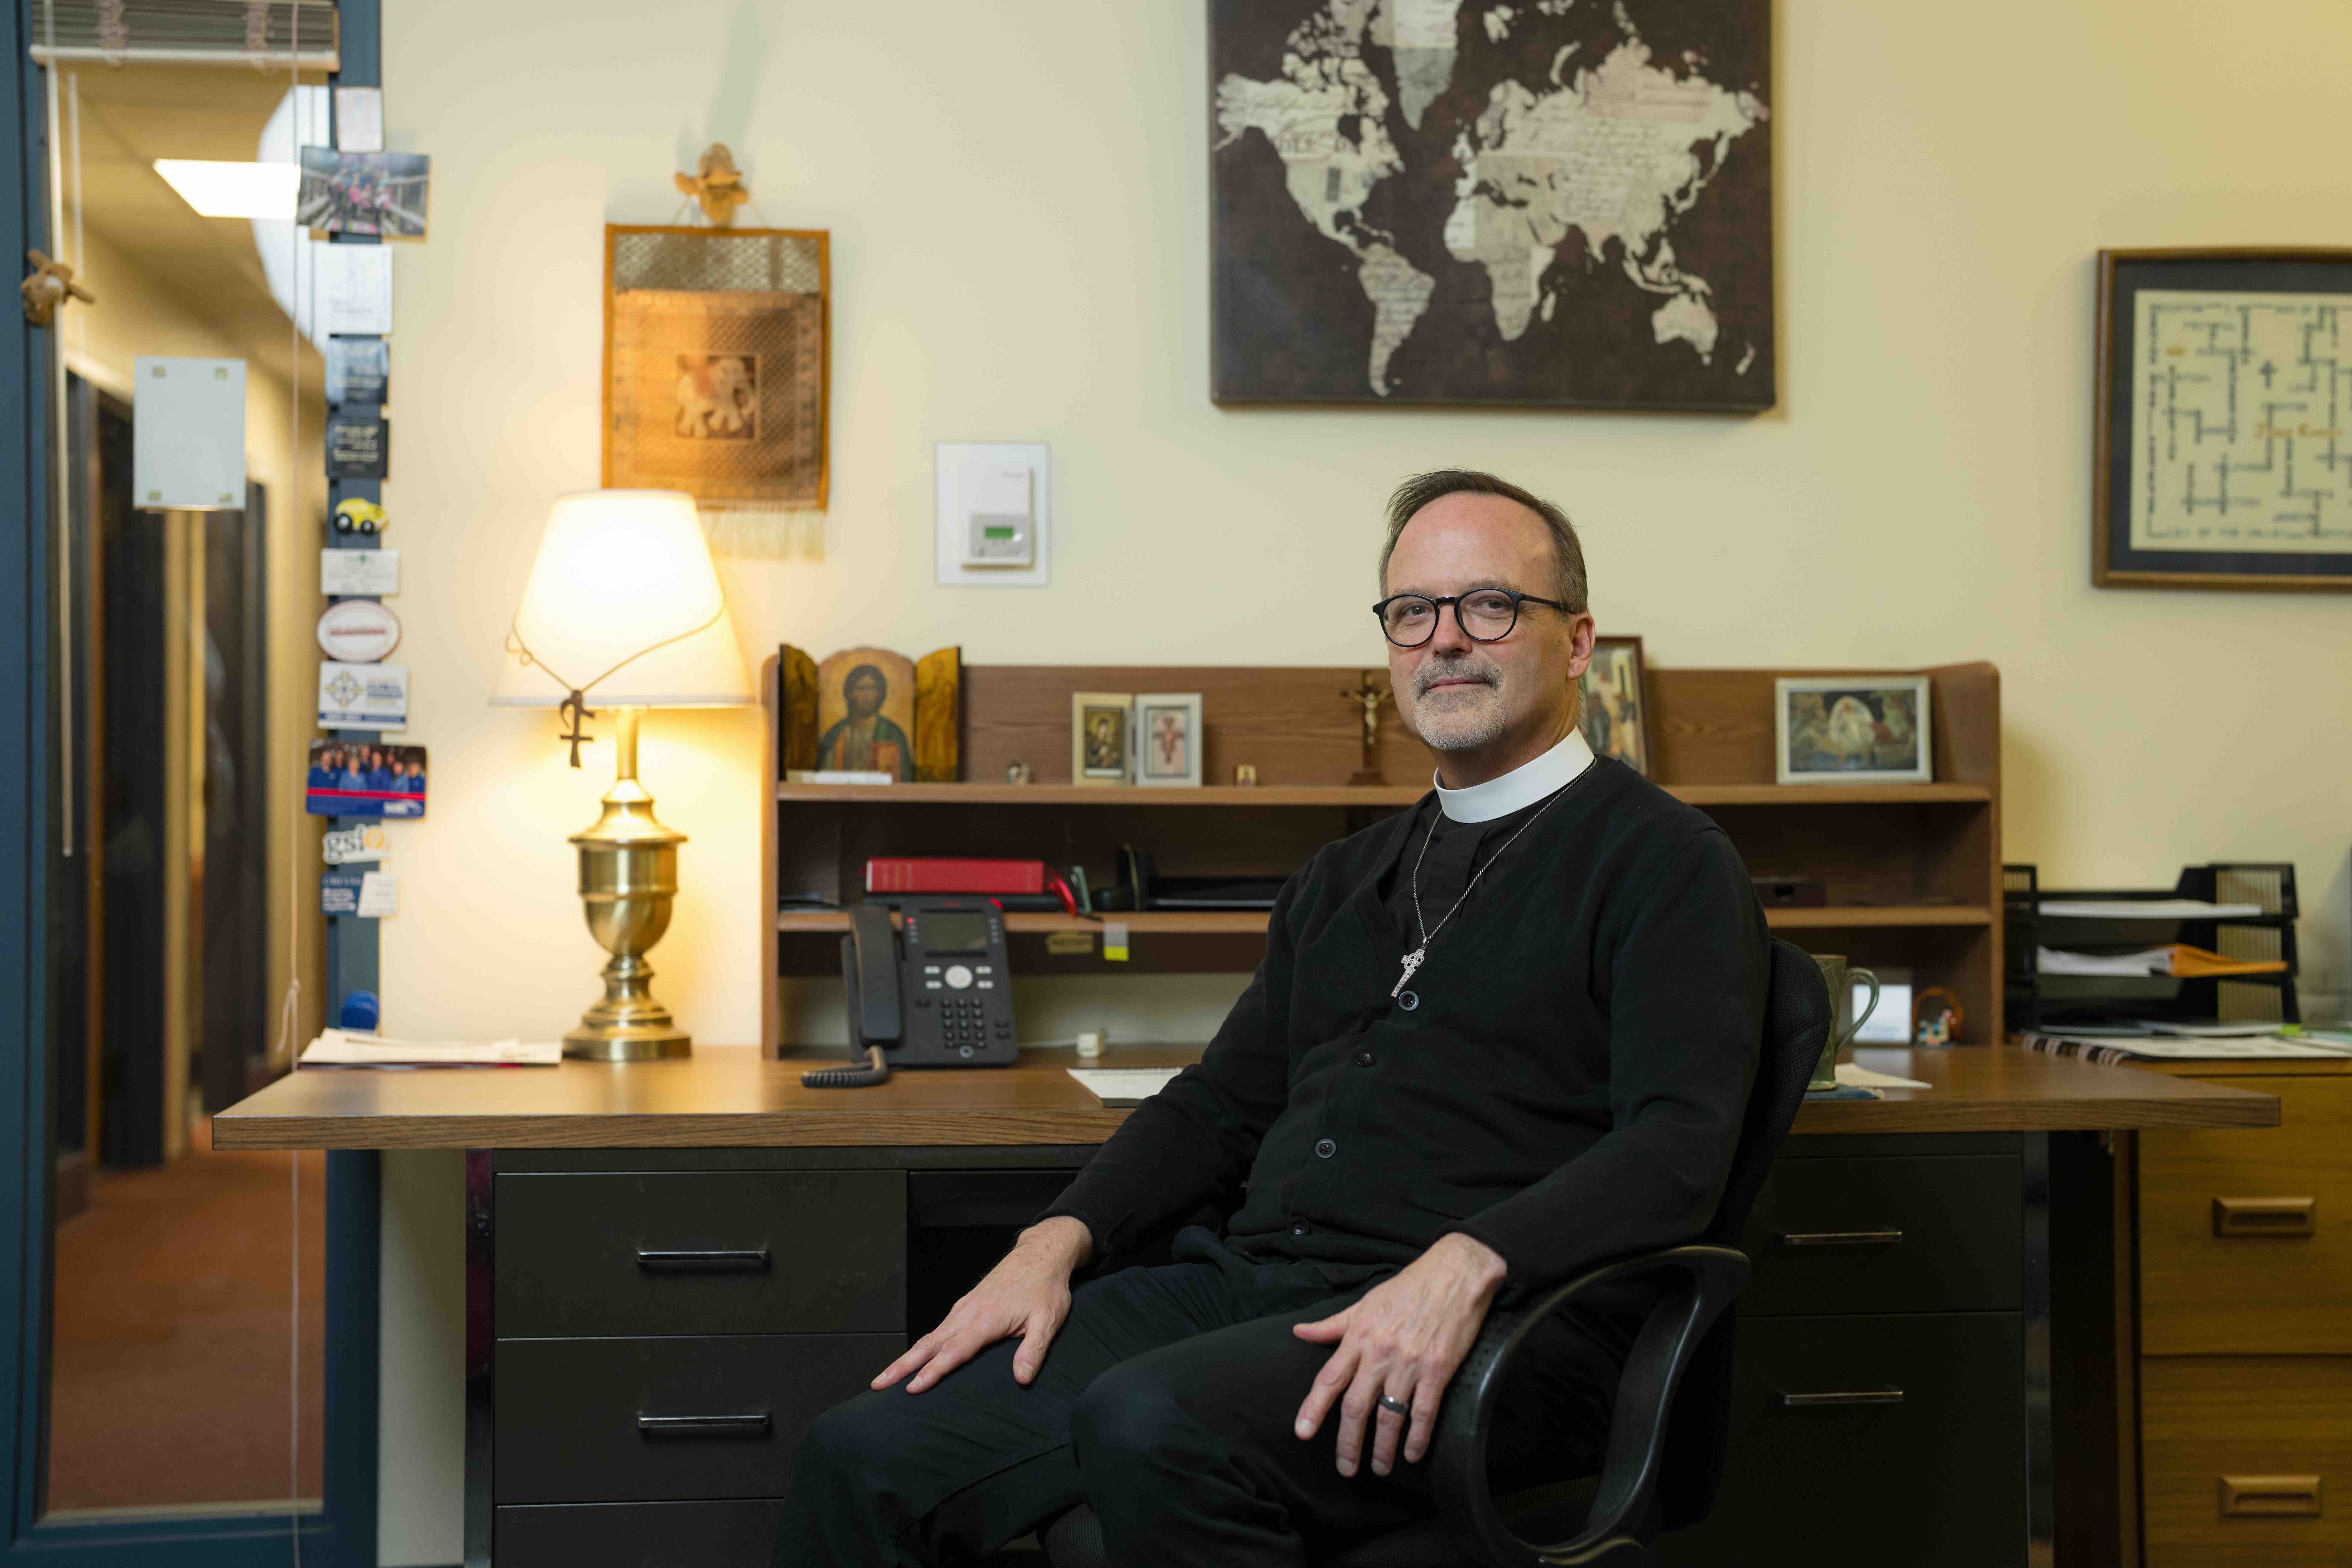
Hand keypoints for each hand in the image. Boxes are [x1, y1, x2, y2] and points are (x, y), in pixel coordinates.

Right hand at [872, 1215, 1092, 1393]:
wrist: (1040, 1255)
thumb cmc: (1045, 1287)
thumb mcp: (1048, 1320)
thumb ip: (1033, 1350)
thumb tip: (1022, 1379)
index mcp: (986, 1319)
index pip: (954, 1351)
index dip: (933, 1371)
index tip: (912, 1388)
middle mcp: (968, 1313)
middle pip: (929, 1343)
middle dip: (902, 1365)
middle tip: (878, 1384)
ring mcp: (964, 1308)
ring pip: (930, 1335)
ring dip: (908, 1357)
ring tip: (887, 1376)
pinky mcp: (966, 1305)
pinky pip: (939, 1328)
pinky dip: (923, 1345)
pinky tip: (917, 1357)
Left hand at [1291, 1232, 1507, 1477]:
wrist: (1454, 1274)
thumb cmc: (1408, 1288)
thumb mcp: (1364, 1303)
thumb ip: (1333, 1325)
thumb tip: (1300, 1331)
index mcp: (1359, 1337)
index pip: (1329, 1378)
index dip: (1313, 1408)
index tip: (1302, 1432)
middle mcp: (1380, 1354)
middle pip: (1356, 1407)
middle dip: (1348, 1443)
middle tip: (1345, 1468)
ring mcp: (1410, 1364)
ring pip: (1389, 1416)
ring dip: (1382, 1449)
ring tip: (1380, 1468)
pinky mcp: (1438, 1370)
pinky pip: (1424, 1412)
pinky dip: (1417, 1438)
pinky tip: (1412, 1454)